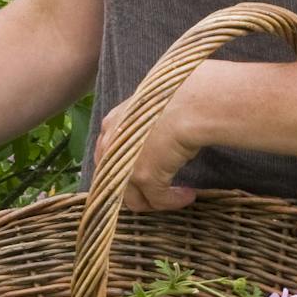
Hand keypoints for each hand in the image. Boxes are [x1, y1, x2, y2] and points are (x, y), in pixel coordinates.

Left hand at [92, 80, 203, 212]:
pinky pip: (158, 200)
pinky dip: (173, 202)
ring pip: (133, 197)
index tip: (142, 170)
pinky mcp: (143, 178)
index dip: (123, 167)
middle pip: (115, 180)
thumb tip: (158, 129)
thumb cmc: (178, 95)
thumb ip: (144, 121)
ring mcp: (124, 164)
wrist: (189, 102)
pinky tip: (188, 196)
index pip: (107, 155)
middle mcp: (112, 146)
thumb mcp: (152, 105)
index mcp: (112, 124)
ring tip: (174, 197)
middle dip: (134, 189)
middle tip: (156, 191)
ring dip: (154, 200)